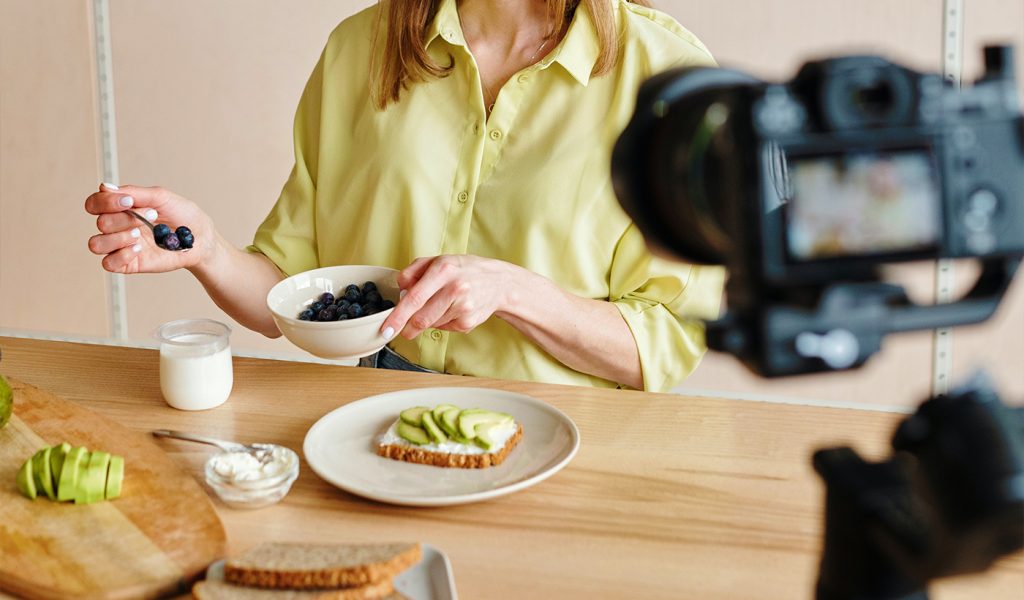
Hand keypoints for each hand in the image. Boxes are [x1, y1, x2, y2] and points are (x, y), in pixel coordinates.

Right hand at [85, 184, 213, 273]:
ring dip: (118, 237)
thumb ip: (134, 192)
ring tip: (140, 235)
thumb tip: (105, 187)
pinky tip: (138, 248)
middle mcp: (117, 226)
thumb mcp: (161, 197)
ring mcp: (121, 246)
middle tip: (152, 216)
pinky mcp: (129, 263)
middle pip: (100, 222)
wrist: (200, 238)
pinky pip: (108, 263)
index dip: (105, 202)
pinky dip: (121, 254)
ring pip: (96, 244)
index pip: (95, 203)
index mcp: (121, 208)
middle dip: (126, 218)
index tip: (129, 201)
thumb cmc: (183, 216)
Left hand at [381, 255, 515, 339]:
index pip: (415, 298)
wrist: (499, 282)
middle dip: (407, 327)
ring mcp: (464, 308)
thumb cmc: (464, 270)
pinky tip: (452, 310)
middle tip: (403, 329)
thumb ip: (414, 270)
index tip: (386, 330)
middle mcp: (455, 289)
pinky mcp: (468, 322)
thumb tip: (401, 289)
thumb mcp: (438, 260)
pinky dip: (441, 322)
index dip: (398, 317)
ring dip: (428, 319)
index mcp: (444, 270)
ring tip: (441, 304)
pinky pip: (443, 328)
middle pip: (421, 318)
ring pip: (431, 324)